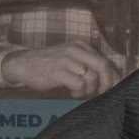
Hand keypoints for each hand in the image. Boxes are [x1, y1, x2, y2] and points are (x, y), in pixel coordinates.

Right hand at [1, 41, 121, 96]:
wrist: (24, 64)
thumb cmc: (50, 65)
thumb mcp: (71, 59)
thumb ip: (88, 65)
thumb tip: (110, 79)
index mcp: (81, 45)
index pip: (105, 60)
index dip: (114, 76)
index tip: (115, 88)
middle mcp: (75, 49)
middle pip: (103, 66)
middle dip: (107, 83)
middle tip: (102, 93)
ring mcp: (66, 60)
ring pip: (91, 76)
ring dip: (90, 89)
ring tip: (81, 91)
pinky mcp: (57, 71)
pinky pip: (79, 84)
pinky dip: (79, 91)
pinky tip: (73, 92)